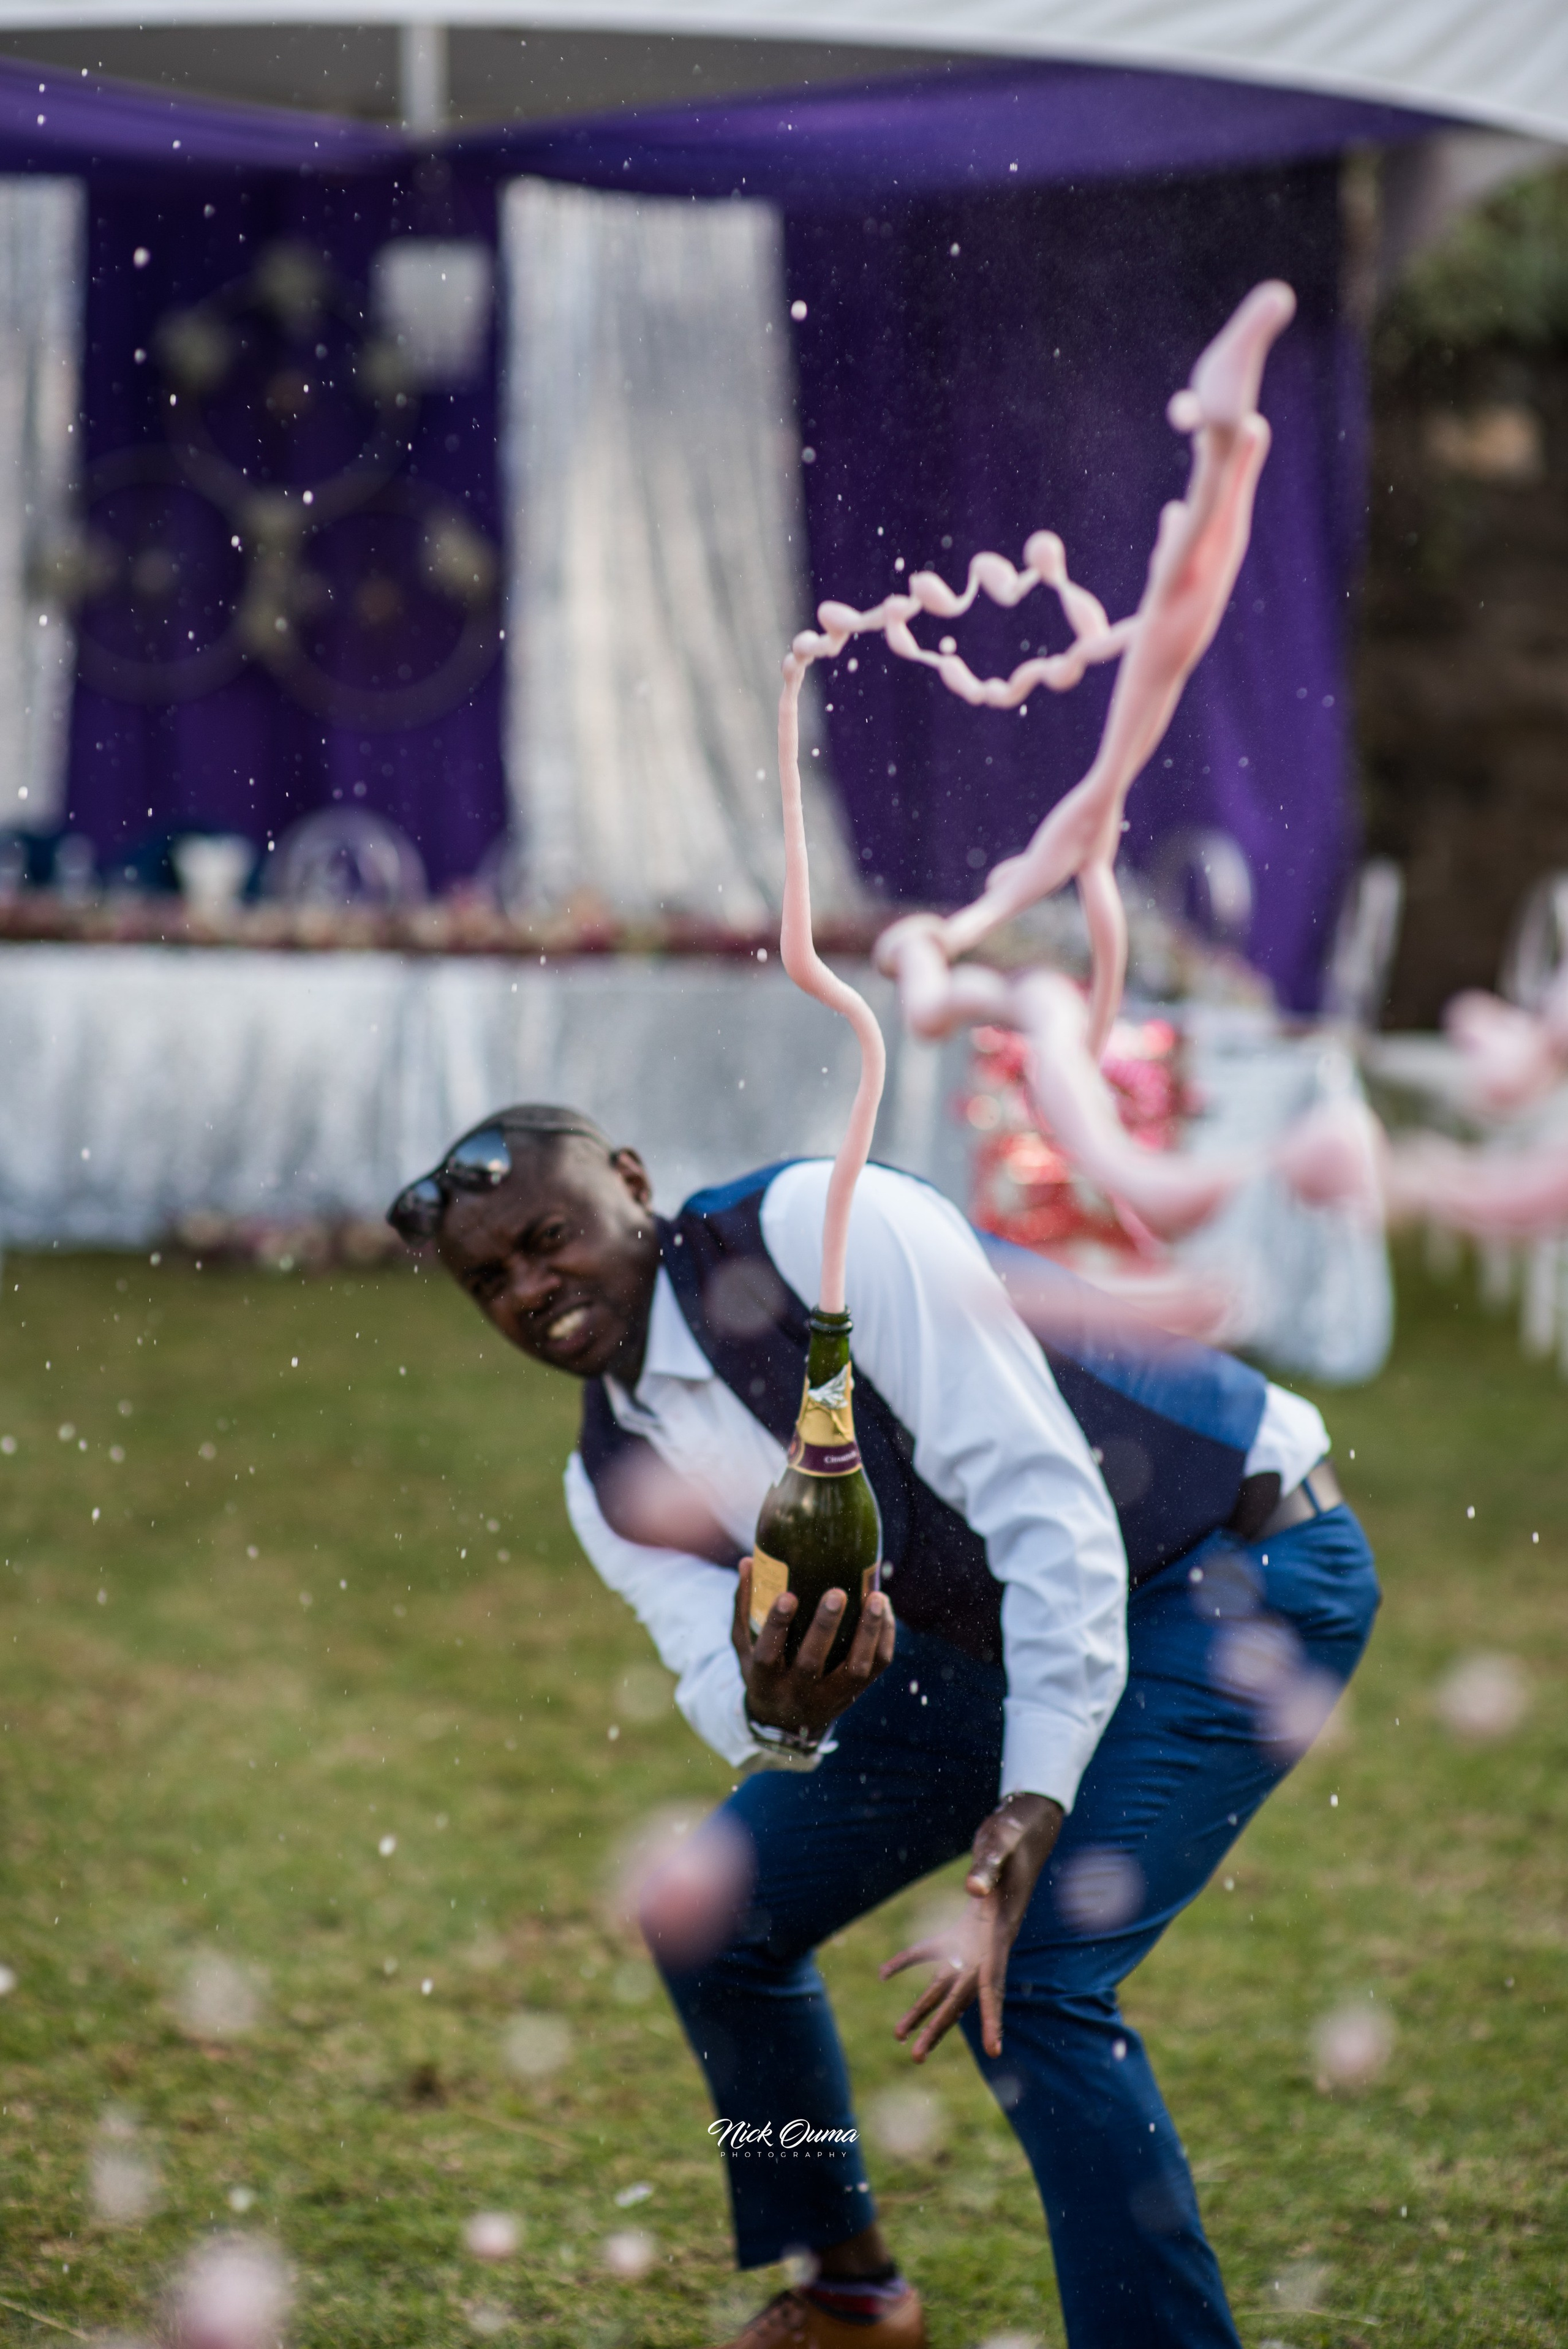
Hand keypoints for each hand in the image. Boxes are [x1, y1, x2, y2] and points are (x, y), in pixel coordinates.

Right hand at [733, 1559, 895, 1744]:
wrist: (787, 1722)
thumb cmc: (763, 1670)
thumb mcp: (746, 1646)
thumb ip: (745, 1607)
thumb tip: (748, 1561)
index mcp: (765, 1681)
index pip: (768, 1655)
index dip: (777, 1626)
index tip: (787, 1595)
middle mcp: (797, 1693)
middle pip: (812, 1663)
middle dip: (826, 1627)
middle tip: (837, 1593)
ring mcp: (829, 1697)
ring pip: (854, 1669)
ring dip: (868, 1632)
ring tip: (876, 1598)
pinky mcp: (855, 1693)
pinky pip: (876, 1668)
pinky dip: (884, 1638)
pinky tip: (884, 1610)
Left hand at [879, 1792, 1062, 2059]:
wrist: (1023, 1827)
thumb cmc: (1015, 1835)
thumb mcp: (1001, 1847)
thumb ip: (988, 1869)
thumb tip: (971, 1889)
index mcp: (998, 1934)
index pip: (994, 1983)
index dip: (992, 2016)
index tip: (993, 2050)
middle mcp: (988, 1945)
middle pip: (962, 1995)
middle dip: (940, 2026)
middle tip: (915, 2057)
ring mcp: (975, 1937)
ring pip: (947, 1982)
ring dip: (924, 2008)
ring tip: (899, 2036)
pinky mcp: (963, 1925)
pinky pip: (935, 1950)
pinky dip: (910, 1960)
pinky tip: (885, 1972)